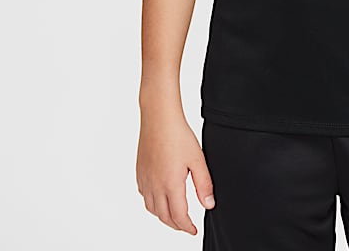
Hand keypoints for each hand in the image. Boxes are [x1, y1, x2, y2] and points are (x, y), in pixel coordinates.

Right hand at [136, 106, 214, 234]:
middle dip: (176, 225)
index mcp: (170, 184)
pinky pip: (144, 196)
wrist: (159, 117)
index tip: (194, 230)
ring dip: (163, 216)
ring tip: (175, 215)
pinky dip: (152, 203)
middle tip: (186, 226)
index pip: (178, 216)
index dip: (187, 227)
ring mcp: (145, 179)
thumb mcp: (198, 159)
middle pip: (164, 216)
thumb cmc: (178, 134)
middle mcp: (155, 185)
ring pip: (151, 208)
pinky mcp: (140, 172)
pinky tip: (160, 197)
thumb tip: (209, 205)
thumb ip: (204, 184)